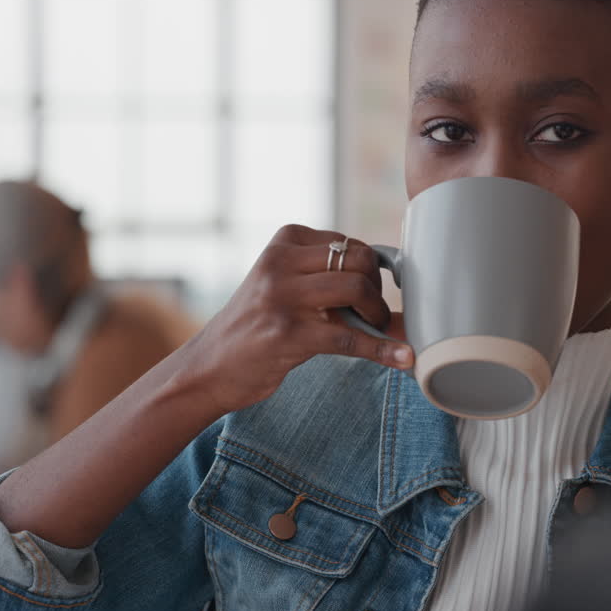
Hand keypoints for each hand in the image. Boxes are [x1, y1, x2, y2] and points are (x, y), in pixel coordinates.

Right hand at [177, 225, 412, 413]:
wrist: (209, 367)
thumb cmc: (255, 326)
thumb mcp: (281, 285)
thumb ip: (324, 276)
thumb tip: (392, 283)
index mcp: (282, 243)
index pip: (348, 243)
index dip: (369, 269)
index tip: (371, 291)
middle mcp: (280, 263)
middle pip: (358, 261)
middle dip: (377, 289)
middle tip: (373, 313)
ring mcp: (283, 298)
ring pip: (356, 290)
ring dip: (379, 316)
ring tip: (375, 330)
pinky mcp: (288, 335)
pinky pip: (350, 338)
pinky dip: (382, 350)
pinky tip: (401, 358)